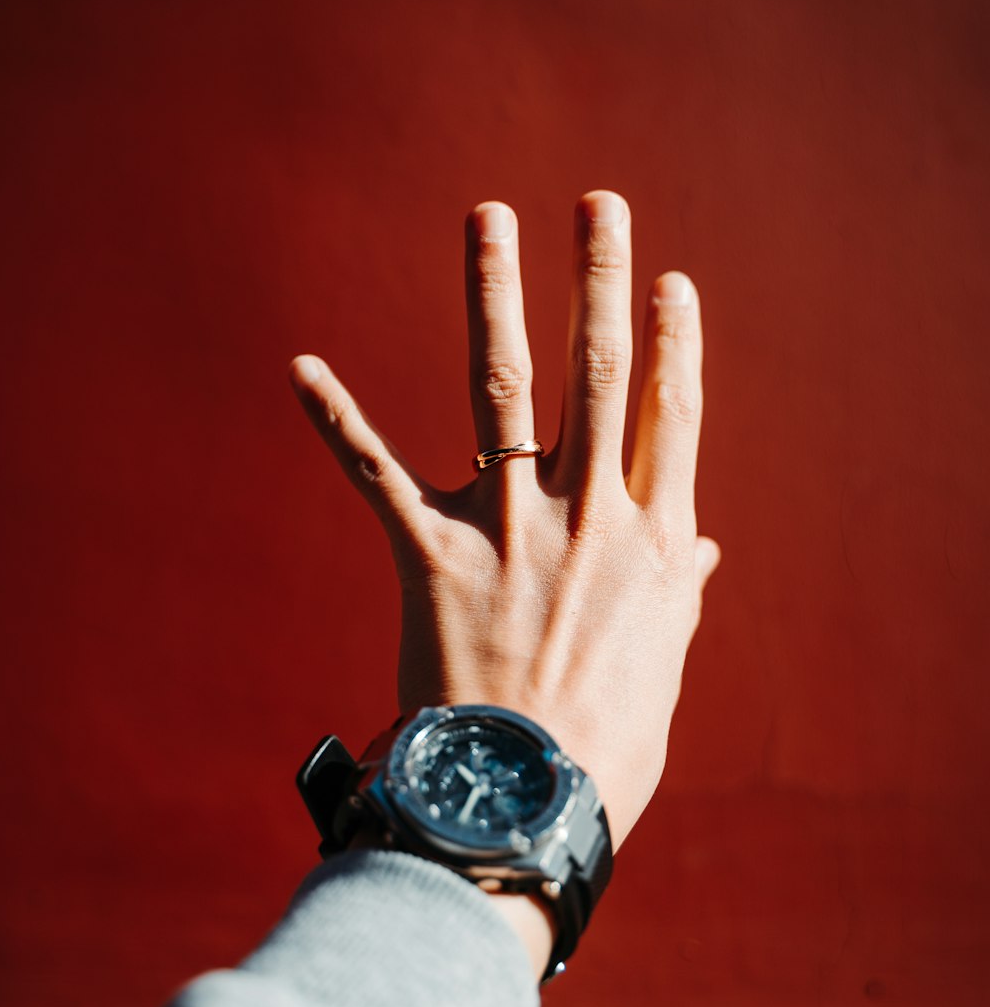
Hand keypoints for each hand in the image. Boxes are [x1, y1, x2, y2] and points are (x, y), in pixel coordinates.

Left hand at [290, 191, 718, 853]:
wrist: (521, 801)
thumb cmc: (604, 746)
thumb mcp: (660, 666)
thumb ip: (678, 593)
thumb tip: (704, 548)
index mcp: (651, 540)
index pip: (671, 415)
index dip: (675, 343)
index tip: (672, 282)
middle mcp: (587, 514)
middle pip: (600, 372)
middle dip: (601, 279)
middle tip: (601, 205)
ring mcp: (508, 527)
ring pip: (503, 385)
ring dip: (493, 292)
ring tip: (489, 217)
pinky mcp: (432, 555)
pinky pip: (375, 473)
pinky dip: (336, 418)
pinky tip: (301, 365)